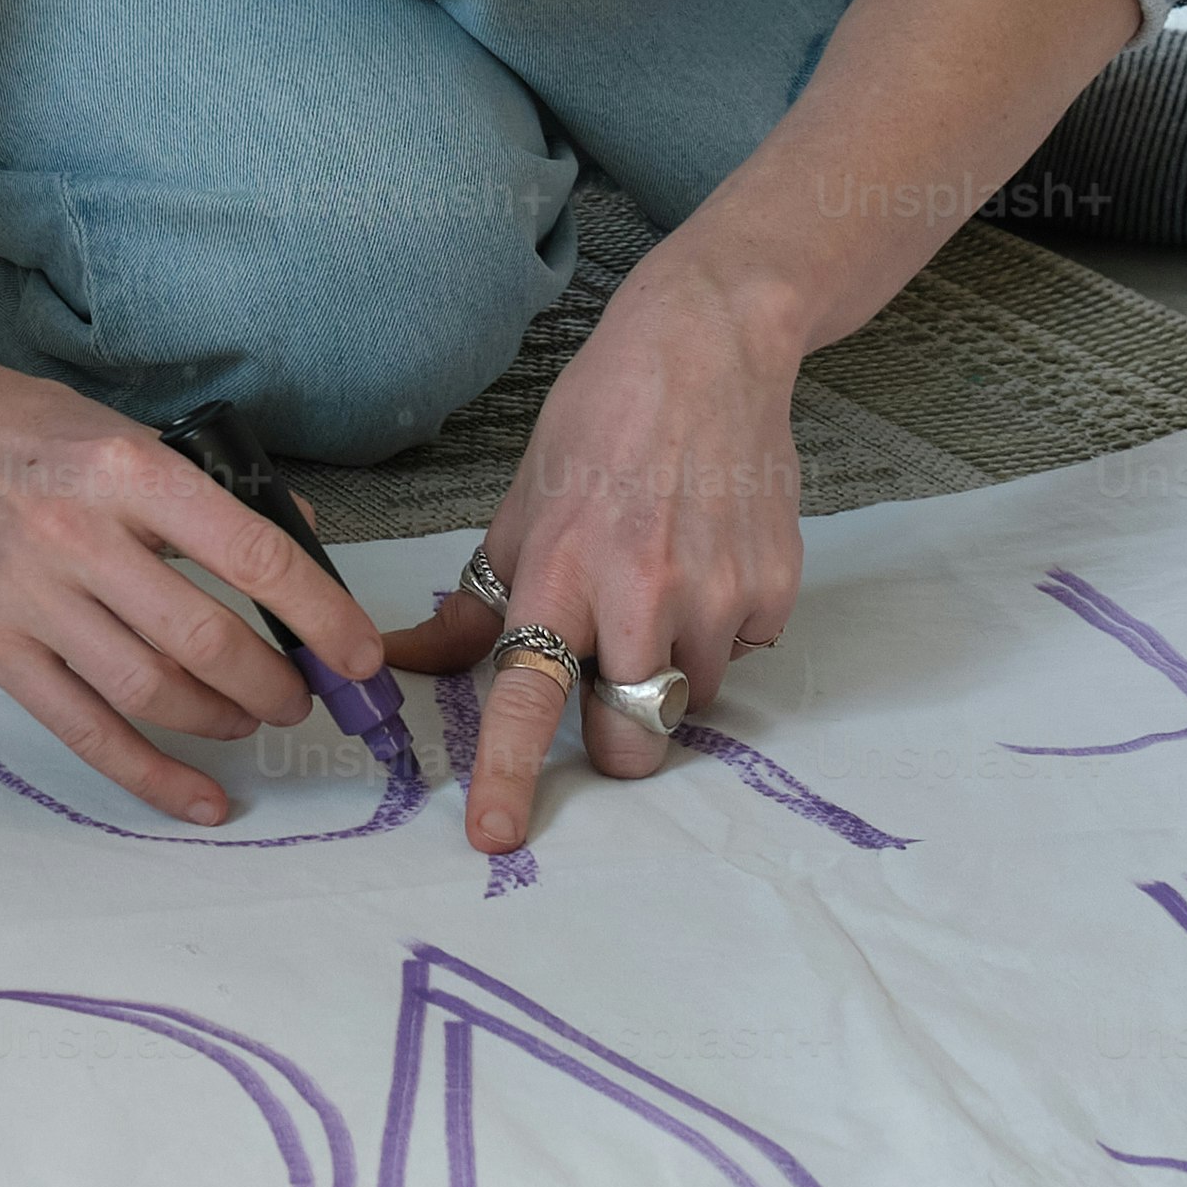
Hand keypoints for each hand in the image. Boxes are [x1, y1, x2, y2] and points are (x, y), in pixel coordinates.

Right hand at [0, 340, 387, 827]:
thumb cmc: (28, 430)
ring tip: (250, 718)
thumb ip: (209, 490)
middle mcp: (79, 535)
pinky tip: (200, 799)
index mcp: (127, 469)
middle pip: (205, 638)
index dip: (320, 614)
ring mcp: (31, 598)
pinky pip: (85, 731)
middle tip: (304, 693)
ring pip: (152, 690)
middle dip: (276, 682)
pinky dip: (151, 775)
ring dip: (222, 719)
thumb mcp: (127, 431)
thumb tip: (302, 543)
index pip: (249, 553)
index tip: (360, 653)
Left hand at [384, 256, 803, 851]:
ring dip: (668, 671)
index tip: (495, 836)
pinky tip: (705, 559)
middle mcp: (643, 593)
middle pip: (631, 739)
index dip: (510, 775)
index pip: (527, 696)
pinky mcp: (774, 588)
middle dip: (615, 739)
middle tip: (607, 680)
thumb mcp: (519, 505)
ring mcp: (718, 594)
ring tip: (660, 585)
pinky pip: (741, 653)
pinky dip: (719, 630)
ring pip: (689, 701)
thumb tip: (412, 661)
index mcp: (562, 572)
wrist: (707, 350)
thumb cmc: (601, 422)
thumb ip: (476, 601)